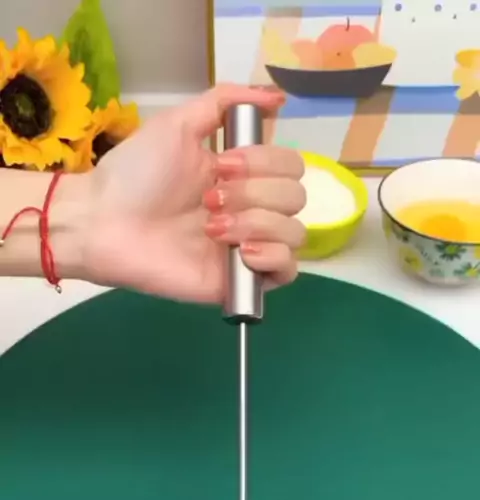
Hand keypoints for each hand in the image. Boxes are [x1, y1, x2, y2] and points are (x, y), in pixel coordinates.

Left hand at [77, 83, 305, 300]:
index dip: (263, 162)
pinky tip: (241, 252)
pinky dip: (273, 258)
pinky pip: (287, 273)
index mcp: (242, 174)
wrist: (104, 223)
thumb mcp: (177, 124)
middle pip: (296, 197)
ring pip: (294, 233)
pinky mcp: (239, 281)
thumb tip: (279, 98)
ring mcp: (247, 247)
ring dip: (256, 223)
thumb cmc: (135, 174)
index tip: (218, 165)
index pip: (290, 165)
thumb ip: (226, 102)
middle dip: (254, 193)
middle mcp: (251, 209)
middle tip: (207, 199)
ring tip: (211, 228)